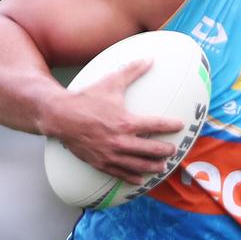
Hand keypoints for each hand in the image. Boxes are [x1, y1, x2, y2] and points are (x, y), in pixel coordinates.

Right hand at [42, 59, 183, 183]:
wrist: (59, 116)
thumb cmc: (86, 98)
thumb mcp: (111, 82)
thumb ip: (132, 71)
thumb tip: (150, 59)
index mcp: (126, 121)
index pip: (156, 125)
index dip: (171, 125)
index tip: (180, 125)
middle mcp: (120, 140)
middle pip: (151, 150)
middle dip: (165, 151)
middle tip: (173, 150)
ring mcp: (110, 154)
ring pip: (138, 165)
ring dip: (153, 167)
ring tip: (162, 167)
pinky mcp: (100, 162)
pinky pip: (119, 174)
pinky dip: (132, 178)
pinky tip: (140, 180)